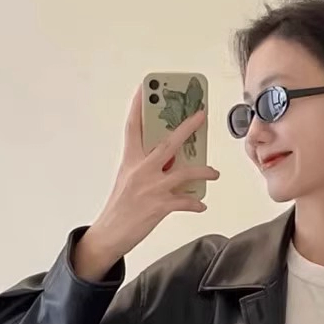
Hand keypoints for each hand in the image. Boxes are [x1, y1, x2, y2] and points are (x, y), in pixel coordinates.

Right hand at [74, 87, 219, 280]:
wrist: (109, 234)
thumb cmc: (119, 208)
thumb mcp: (127, 180)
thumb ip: (145, 167)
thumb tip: (168, 161)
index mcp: (130, 161)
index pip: (133, 127)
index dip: (138, 107)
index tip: (144, 88)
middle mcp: (141, 170)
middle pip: (168, 143)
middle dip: (187, 127)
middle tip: (202, 115)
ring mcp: (151, 188)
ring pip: (185, 172)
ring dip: (204, 171)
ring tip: (214, 173)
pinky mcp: (159, 206)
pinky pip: (185, 201)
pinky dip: (195, 203)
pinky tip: (201, 205)